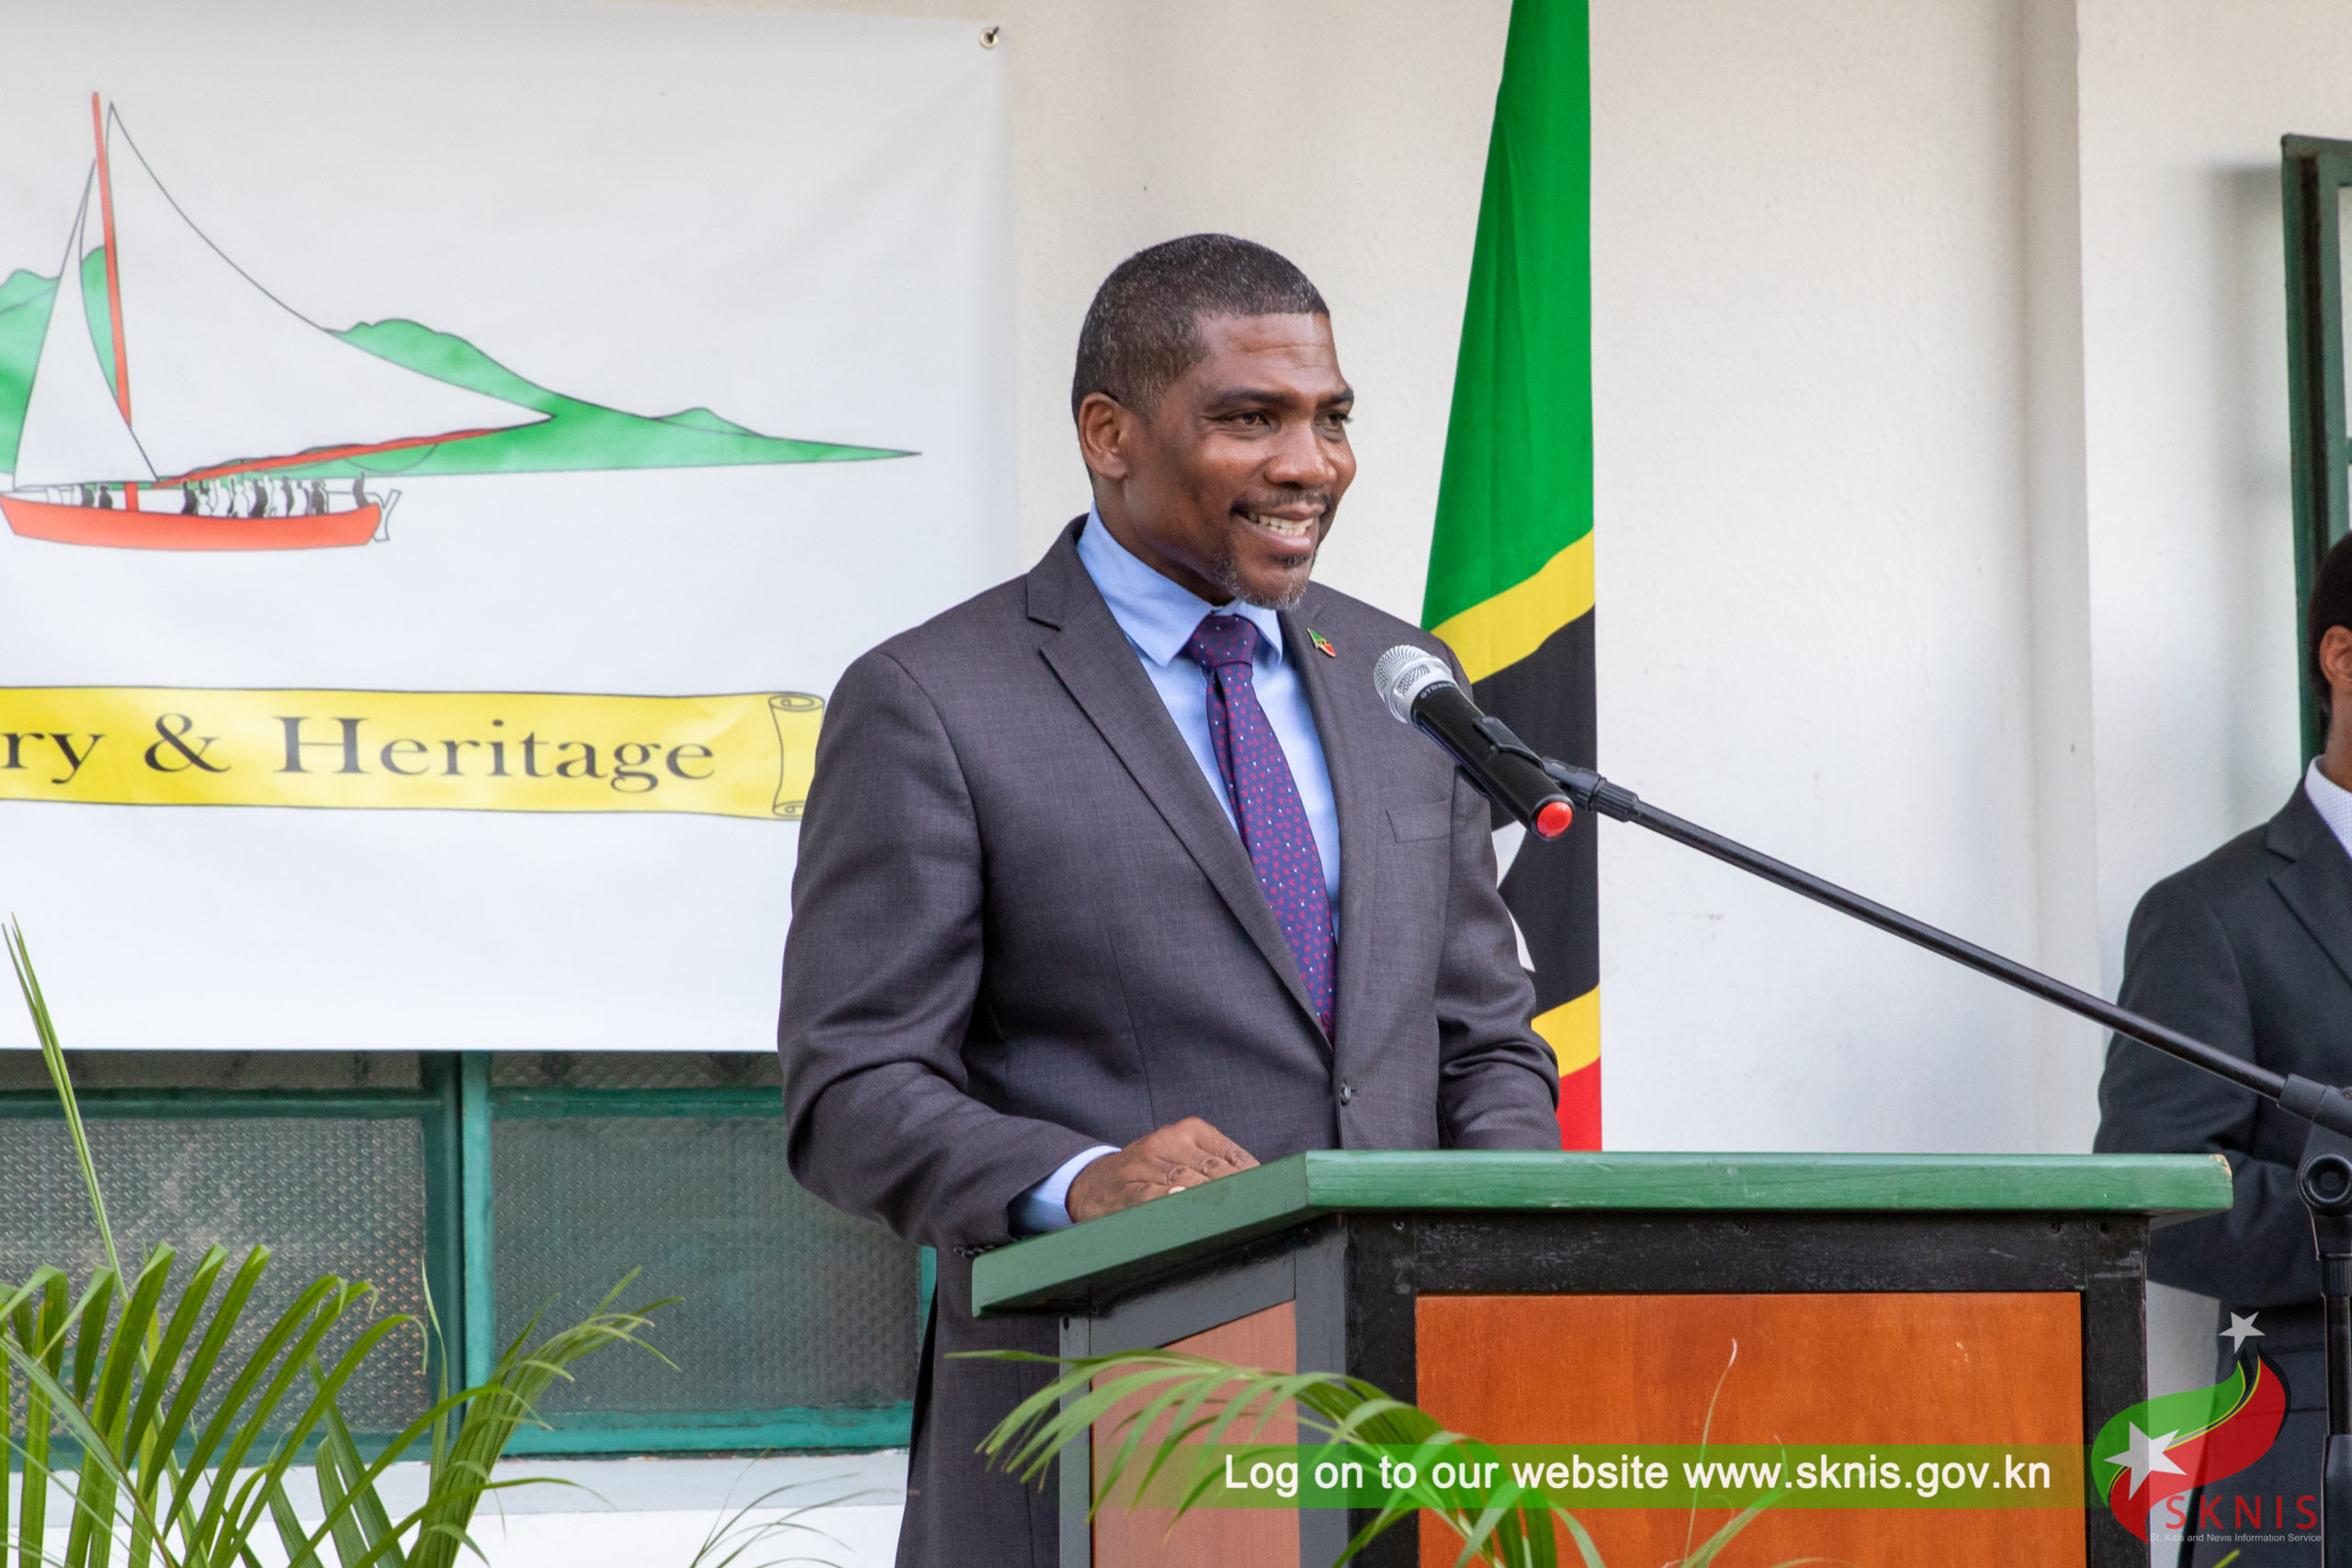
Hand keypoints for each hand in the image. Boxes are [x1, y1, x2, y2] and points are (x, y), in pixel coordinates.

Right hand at [1066, 1117, 1257, 1221]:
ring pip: (1187, 1184)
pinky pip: (1155, 1198)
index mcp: (1189, 1130)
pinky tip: (1189, 1217)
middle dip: (1237, 1193)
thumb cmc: (1150, 1171)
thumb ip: (1217, 1166)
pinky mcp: (1129, 1188)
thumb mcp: (1182, 1155)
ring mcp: (1146, 1164)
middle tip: (1258, 1213)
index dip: (1252, 1177)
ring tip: (1233, 1218)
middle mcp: (1167, 1140)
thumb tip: (1262, 1187)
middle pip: (1212, 1170)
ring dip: (1212, 1203)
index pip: (1229, 1153)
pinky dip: (1174, 1208)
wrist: (1091, 1182)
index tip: (1269, 1196)